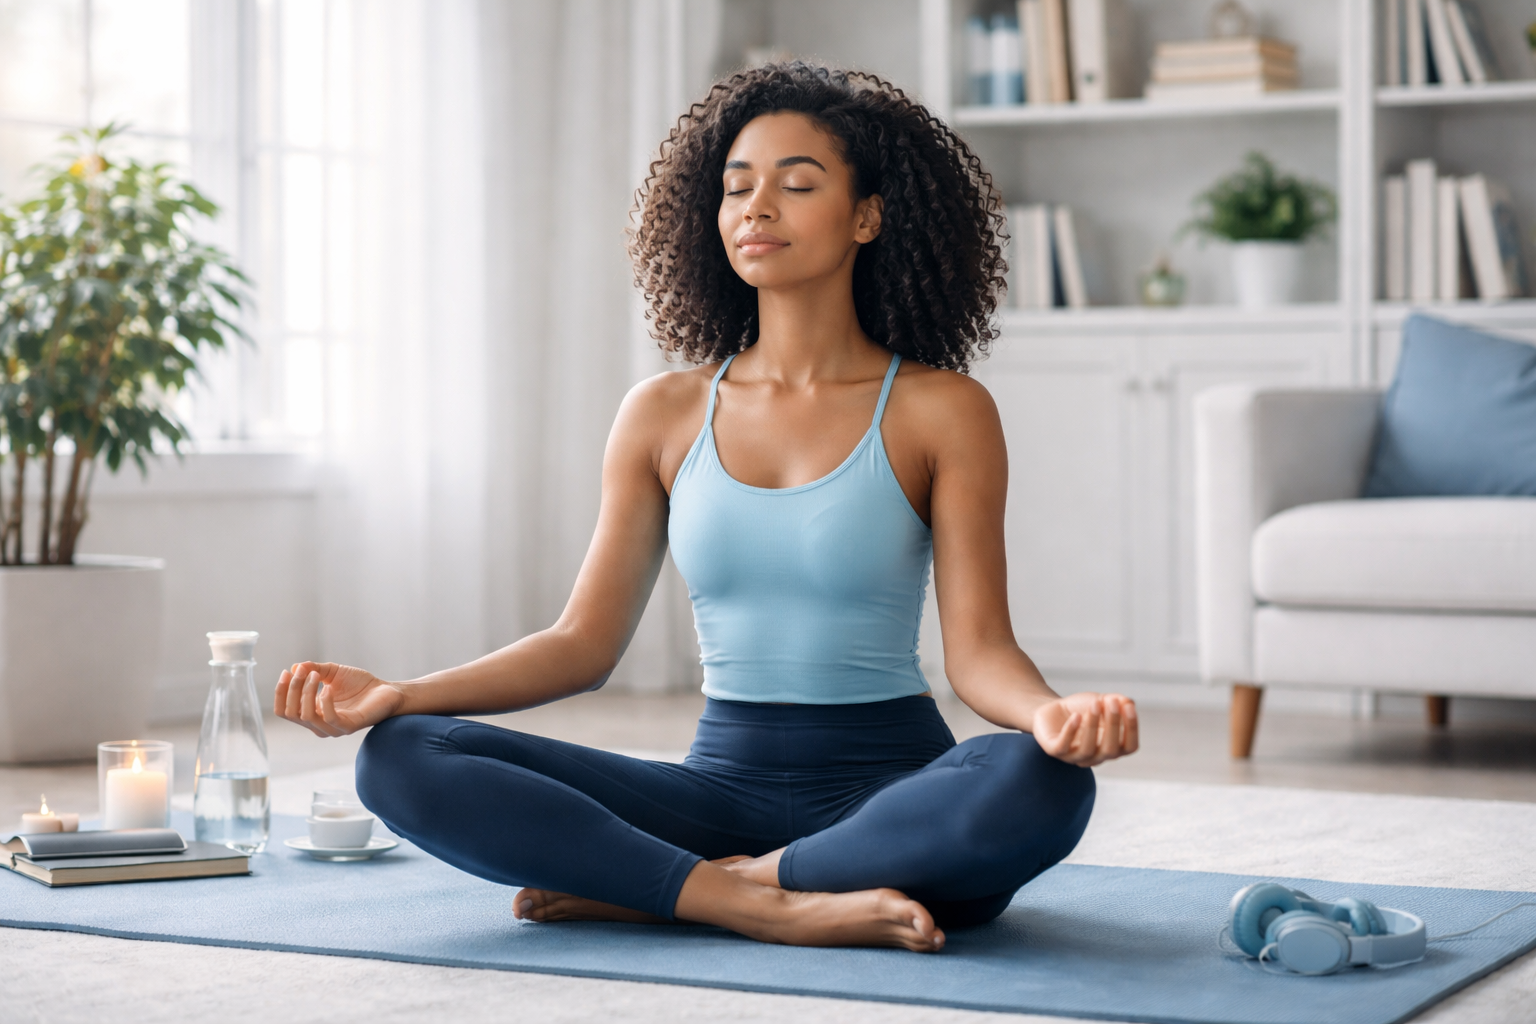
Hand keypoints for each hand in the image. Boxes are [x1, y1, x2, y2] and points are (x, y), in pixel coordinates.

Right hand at [275, 661, 404, 737]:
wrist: (386, 690)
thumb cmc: (359, 684)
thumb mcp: (332, 672)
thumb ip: (313, 669)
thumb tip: (294, 668)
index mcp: (312, 715)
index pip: (285, 711)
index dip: (281, 692)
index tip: (287, 671)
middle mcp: (319, 726)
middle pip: (292, 713)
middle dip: (292, 689)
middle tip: (302, 671)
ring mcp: (333, 729)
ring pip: (307, 716)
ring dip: (306, 692)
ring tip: (315, 675)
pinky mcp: (348, 727)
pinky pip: (329, 718)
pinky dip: (324, 701)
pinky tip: (328, 688)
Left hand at [1032, 692, 1137, 766]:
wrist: (1050, 709)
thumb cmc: (1080, 708)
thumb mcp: (1100, 700)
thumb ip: (1117, 701)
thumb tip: (1129, 703)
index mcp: (1111, 747)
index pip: (1130, 747)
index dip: (1132, 729)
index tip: (1128, 706)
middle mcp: (1095, 757)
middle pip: (1111, 750)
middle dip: (1113, 726)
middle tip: (1111, 702)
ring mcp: (1074, 757)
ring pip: (1088, 750)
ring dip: (1093, 726)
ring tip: (1095, 705)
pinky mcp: (1055, 751)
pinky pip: (1063, 747)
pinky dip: (1071, 731)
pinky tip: (1076, 716)